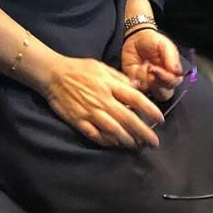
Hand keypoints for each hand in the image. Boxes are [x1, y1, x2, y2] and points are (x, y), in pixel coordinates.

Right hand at [40, 55, 162, 149]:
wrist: (52, 74)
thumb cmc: (78, 69)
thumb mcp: (101, 67)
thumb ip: (119, 77)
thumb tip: (137, 87)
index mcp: (109, 84)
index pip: (135, 99)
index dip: (150, 110)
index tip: (160, 119)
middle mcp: (102, 99)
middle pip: (128, 119)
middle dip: (144, 132)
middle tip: (154, 142)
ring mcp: (90, 112)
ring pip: (114, 130)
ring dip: (127, 140)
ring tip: (136, 146)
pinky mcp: (79, 121)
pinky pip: (96, 135)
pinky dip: (107, 142)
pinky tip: (115, 145)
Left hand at [120, 28, 183, 101]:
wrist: (136, 38)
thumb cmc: (153, 42)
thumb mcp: (164, 45)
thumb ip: (171, 58)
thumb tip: (177, 71)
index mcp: (173, 74)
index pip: (173, 83)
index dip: (164, 78)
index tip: (154, 68)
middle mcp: (162, 82)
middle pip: (163, 94)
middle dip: (155, 83)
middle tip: (148, 68)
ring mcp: (149, 84)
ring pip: (148, 91)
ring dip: (143, 78)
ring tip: (141, 64)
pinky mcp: (137, 84)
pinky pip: (135, 88)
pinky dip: (133, 80)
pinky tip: (134, 68)